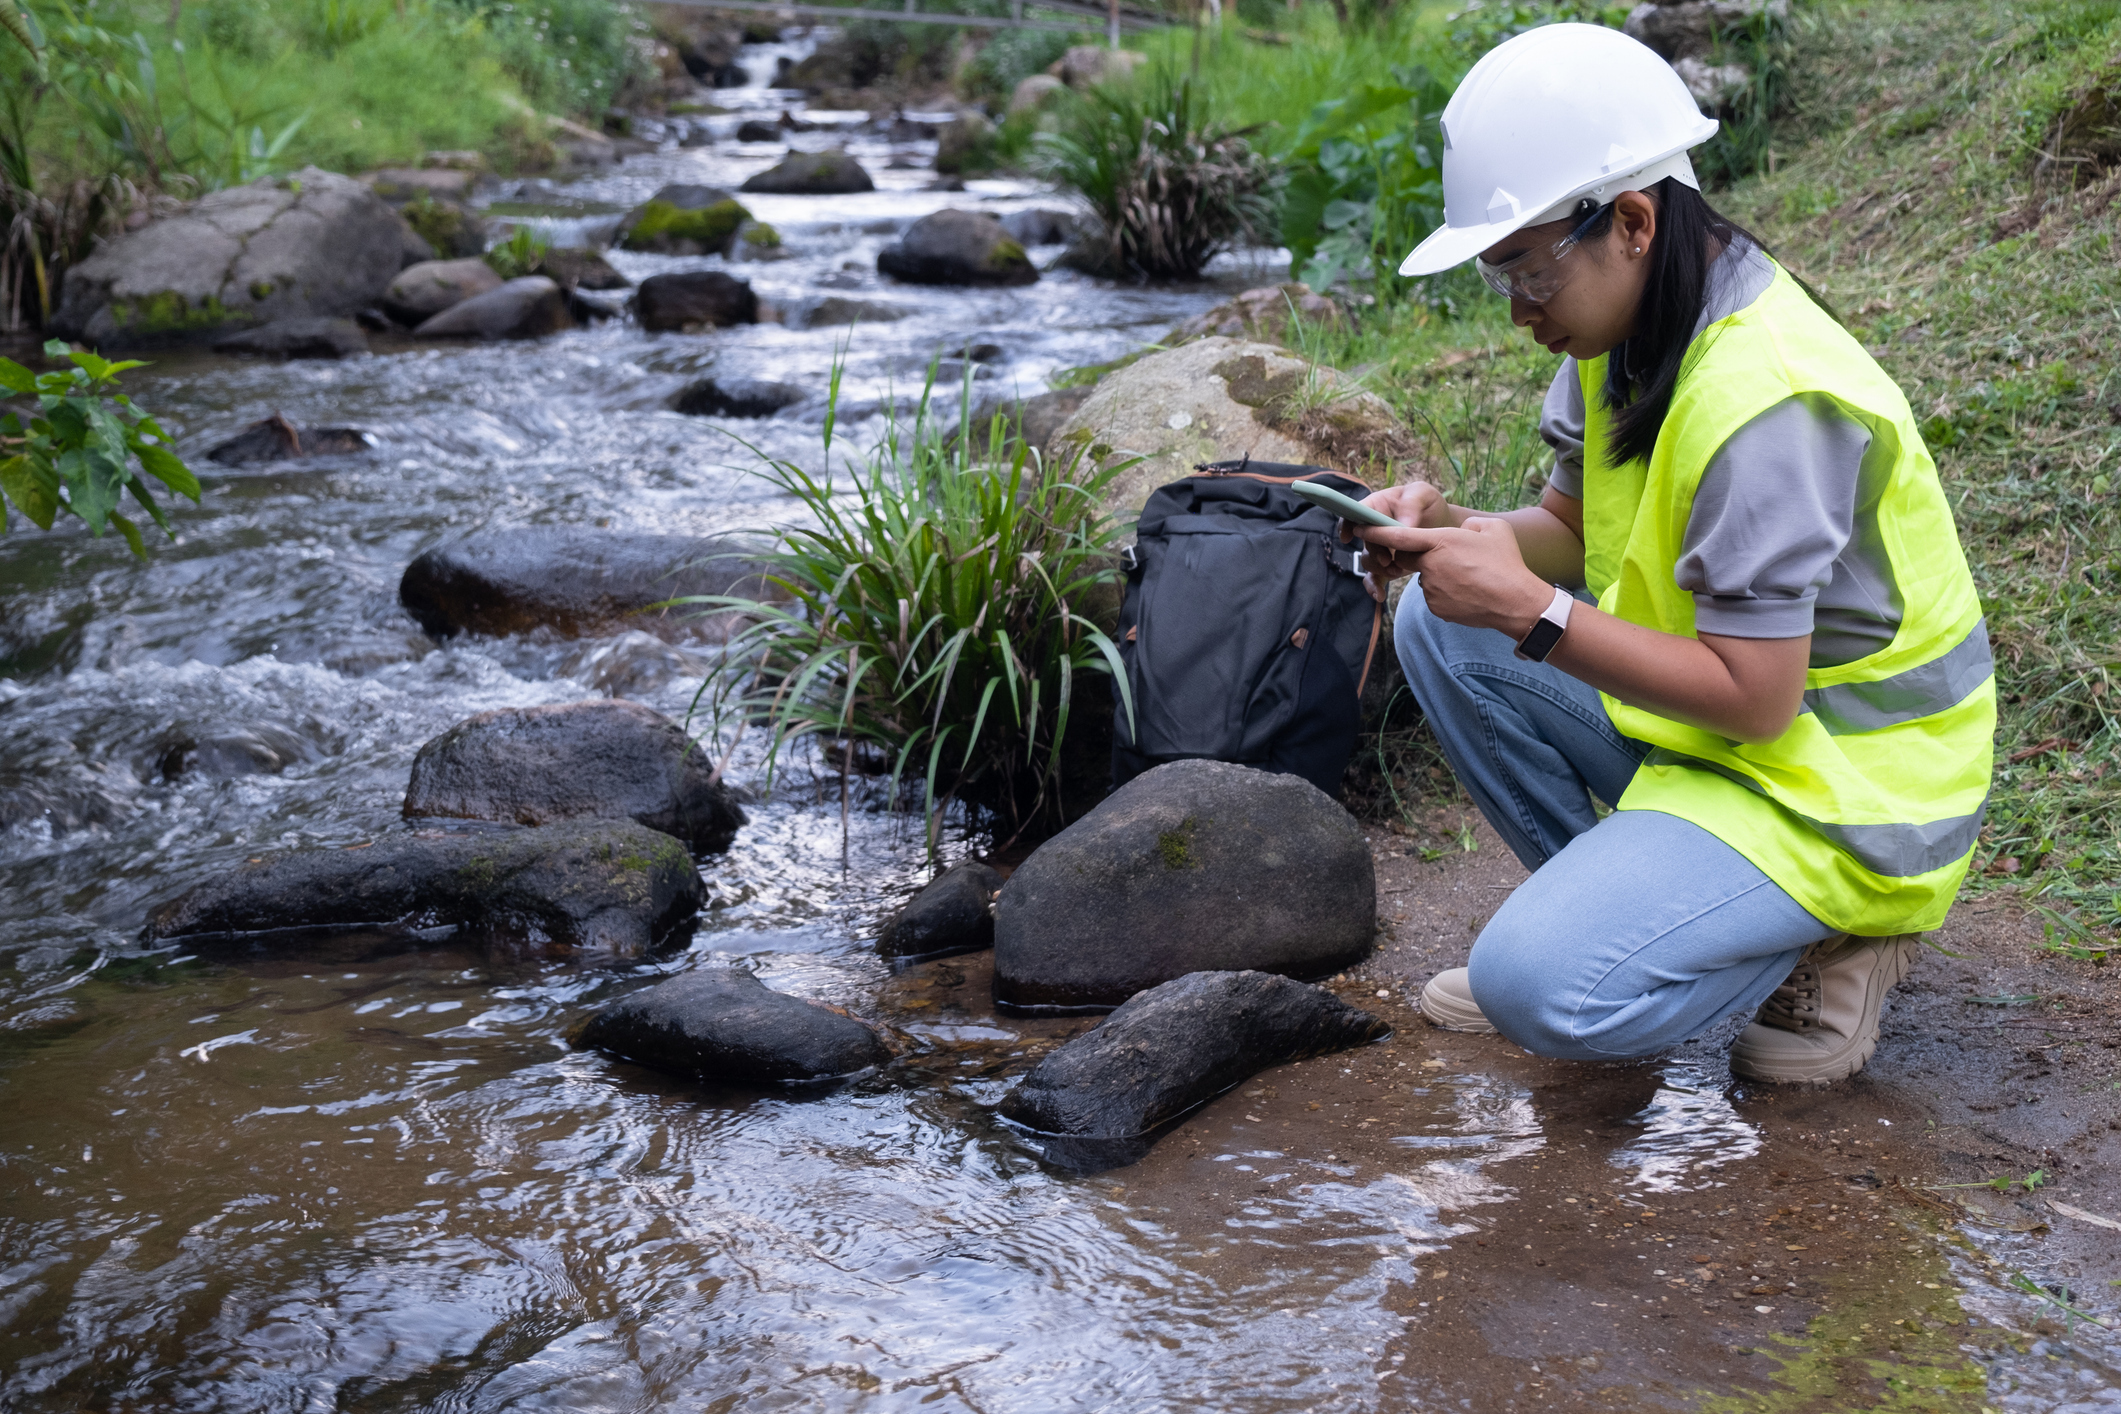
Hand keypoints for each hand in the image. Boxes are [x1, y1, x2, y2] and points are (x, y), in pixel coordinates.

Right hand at [1343, 481, 1452, 599]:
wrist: (1443, 525)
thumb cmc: (1428, 504)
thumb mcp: (1423, 494)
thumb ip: (1412, 504)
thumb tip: (1403, 525)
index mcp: (1376, 506)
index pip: (1354, 513)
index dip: (1346, 525)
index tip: (1348, 537)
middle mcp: (1373, 529)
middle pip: (1364, 541)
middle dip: (1374, 552)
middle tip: (1388, 559)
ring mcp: (1379, 548)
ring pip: (1368, 561)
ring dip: (1379, 569)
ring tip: (1398, 571)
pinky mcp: (1387, 565)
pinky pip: (1374, 578)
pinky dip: (1374, 588)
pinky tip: (1380, 596)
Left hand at [1357, 516, 1551, 636]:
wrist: (1514, 601)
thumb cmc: (1506, 563)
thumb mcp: (1493, 529)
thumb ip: (1471, 523)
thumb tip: (1463, 529)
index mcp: (1440, 541)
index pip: (1397, 536)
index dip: (1375, 531)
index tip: (1359, 528)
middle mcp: (1429, 565)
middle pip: (1408, 558)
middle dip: (1417, 556)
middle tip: (1448, 558)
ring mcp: (1431, 589)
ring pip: (1424, 578)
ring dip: (1438, 575)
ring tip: (1468, 577)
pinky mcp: (1436, 607)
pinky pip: (1434, 595)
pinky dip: (1445, 592)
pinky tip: (1467, 592)